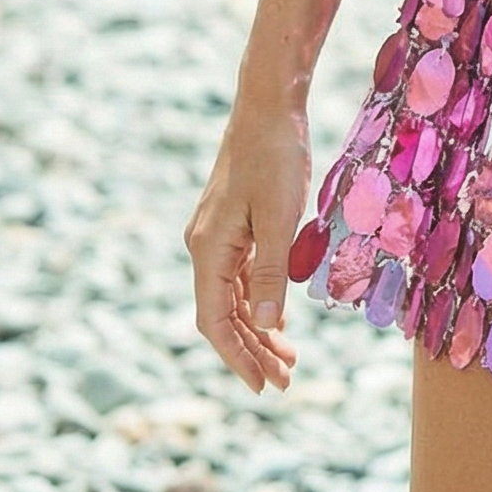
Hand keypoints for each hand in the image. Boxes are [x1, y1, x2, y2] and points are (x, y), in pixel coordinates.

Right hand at [185, 103, 309, 393]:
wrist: (269, 105)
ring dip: (258, 327)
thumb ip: (271, 274)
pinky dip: (259, 299)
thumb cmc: (276, 157)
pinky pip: (242, 274)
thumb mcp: (280, 219)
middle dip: (252, 350)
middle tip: (285, 380)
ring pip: (233, 296)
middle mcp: (204, 247)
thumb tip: (264, 326)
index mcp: (208, 251)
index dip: (238, 357)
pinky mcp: (233, 222)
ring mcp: (217, 235)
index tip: (263, 386)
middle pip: (223, 314)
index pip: (215, 322)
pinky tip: (280, 315)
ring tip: (288, 357)